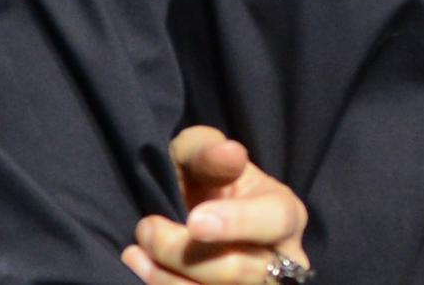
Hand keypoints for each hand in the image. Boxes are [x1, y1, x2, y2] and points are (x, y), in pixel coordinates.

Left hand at [123, 125, 310, 284]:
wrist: (197, 209)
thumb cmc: (206, 177)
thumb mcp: (202, 151)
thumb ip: (211, 151)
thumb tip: (230, 153)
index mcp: (286, 214)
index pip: (275, 221)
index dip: (237, 223)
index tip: (194, 221)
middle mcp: (281, 260)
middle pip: (238, 270)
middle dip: (182, 252)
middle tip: (146, 228)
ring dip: (166, 276)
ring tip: (137, 250)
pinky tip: (143, 266)